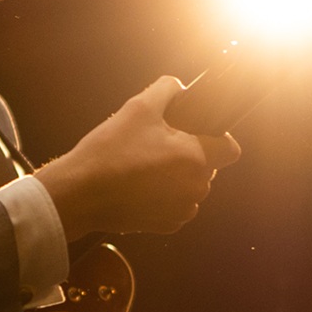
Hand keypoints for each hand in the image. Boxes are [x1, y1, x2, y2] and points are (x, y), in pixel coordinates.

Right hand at [35, 76, 242, 236]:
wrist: (80, 194)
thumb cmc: (109, 153)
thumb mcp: (138, 107)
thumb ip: (166, 89)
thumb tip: (178, 86)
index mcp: (196, 159)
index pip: (230, 149)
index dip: (216, 137)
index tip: (195, 132)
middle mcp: (196, 188)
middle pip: (208, 166)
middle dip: (189, 154)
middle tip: (157, 144)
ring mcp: (182, 210)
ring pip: (191, 186)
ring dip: (176, 175)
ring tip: (144, 165)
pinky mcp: (166, 225)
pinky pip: (176, 205)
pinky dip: (163, 195)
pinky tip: (139, 185)